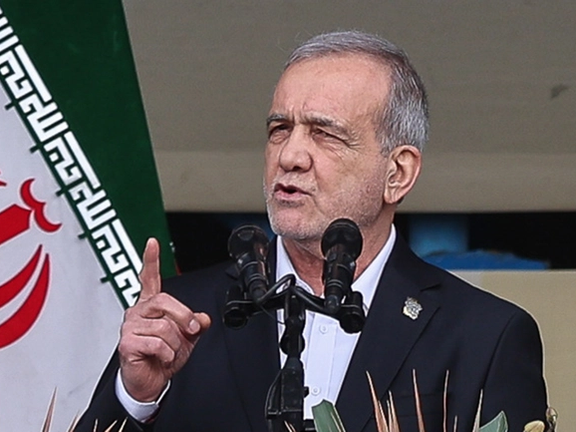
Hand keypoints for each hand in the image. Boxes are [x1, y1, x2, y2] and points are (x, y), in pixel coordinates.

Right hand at [118, 238, 210, 401]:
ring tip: (169, 352)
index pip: (149, 278)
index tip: (152, 242)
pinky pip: (158, 343)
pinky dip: (167, 354)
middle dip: (185, 318)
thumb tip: (204, 318)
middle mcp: (138, 312)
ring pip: (165, 326)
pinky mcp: (127, 343)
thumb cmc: (162, 358)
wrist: (149, 383)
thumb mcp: (186, 338)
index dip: (151, 260)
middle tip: (192, 331)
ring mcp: (130, 326)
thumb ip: (195, 324)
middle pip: (166, 301)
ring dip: (176, 343)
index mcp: (150, 306)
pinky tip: (161, 358)